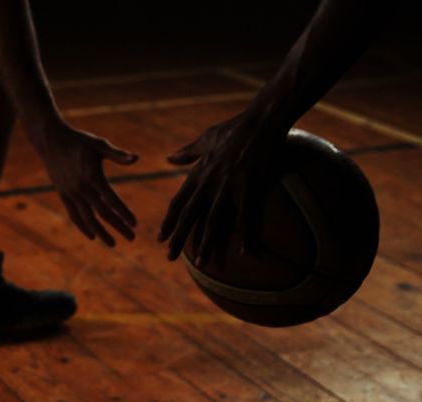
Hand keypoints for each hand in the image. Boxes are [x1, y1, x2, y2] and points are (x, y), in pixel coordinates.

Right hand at [33, 123, 138, 246]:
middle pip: (103, 213)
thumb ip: (118, 154)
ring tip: (112, 244)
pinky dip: (83, 226)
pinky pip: (74, 214)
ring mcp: (71, 193)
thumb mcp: (100, 144)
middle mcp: (82, 188)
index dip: (124, 213)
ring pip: (88, 218)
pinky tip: (92, 236)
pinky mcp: (63, 194)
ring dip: (101, 232)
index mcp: (93, 176)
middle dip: (118, 227)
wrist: (51, 140)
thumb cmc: (79, 140)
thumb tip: (136, 158)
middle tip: (131, 238)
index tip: (134, 224)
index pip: (112, 200)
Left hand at [158, 113, 284, 263]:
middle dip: (178, 237)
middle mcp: (209, 182)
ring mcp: (229, 186)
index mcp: (199, 172)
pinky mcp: (251, 187)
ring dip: (207, 242)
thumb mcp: (205, 138)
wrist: (261, 120)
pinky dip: (248, 236)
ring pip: (214, 220)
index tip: (160, 236)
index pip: (178, 202)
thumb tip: (168, 158)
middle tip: (168, 257)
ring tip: (201, 262)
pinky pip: (248, 217)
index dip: (169, 220)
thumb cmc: (234, 127)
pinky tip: (247, 254)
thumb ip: (186, 152)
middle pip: (190, 215)